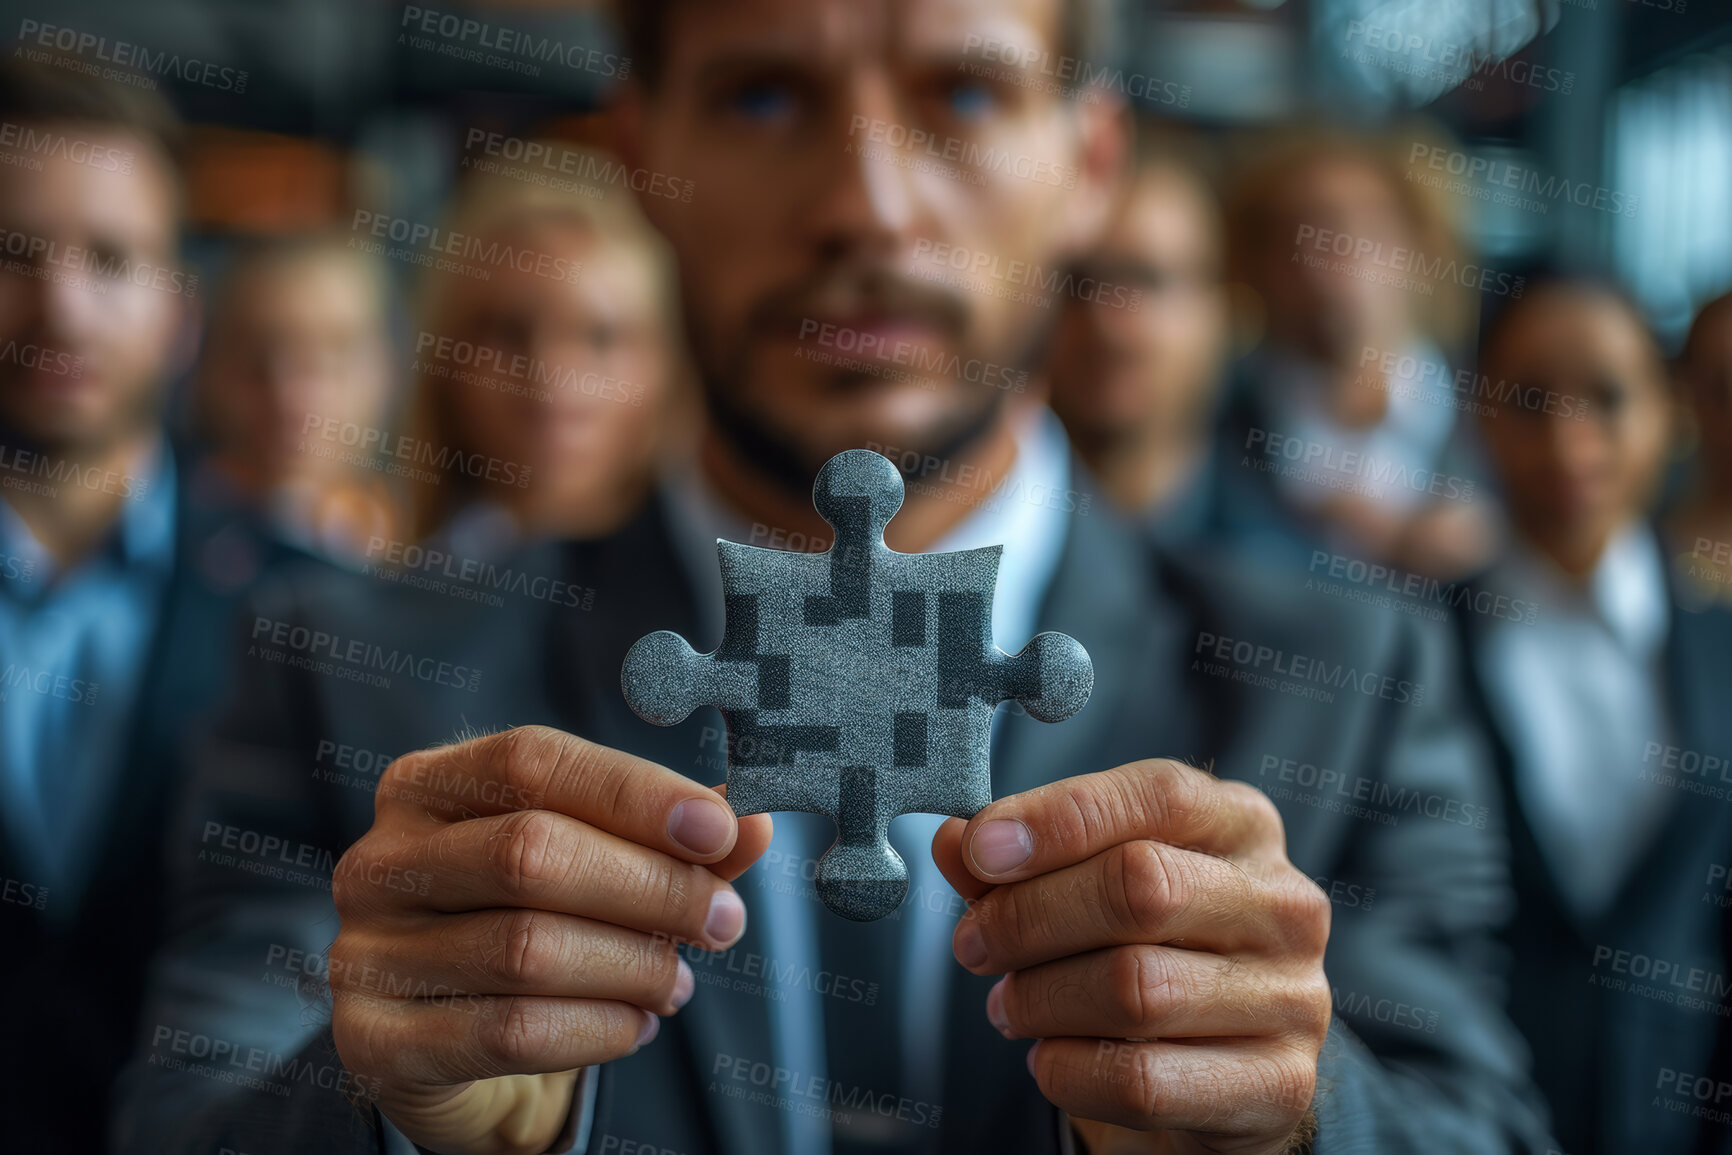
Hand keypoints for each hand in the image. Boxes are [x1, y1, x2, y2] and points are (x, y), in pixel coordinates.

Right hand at [329, 726, 772, 1154]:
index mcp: (429, 785)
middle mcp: (384, 858)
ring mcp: (366, 951)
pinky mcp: (375, 1039)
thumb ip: (668, 841)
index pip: (533, 760)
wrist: (452, 1046)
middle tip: (722, 920)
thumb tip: (755, 822)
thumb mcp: (595, 865)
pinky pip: (507, 1031)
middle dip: (650, 887)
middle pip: (531, 851)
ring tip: (678, 981)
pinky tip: (635, 1025)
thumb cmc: (530, 925)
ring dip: (631, 967)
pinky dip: (595, 1028)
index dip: (633, 792)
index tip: (718, 829)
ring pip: (526, 948)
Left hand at [931, 759, 1330, 1154]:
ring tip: (1010, 1005)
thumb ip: (1024, 862)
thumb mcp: (1093, 887)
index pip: (1156, 795)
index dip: (1057, 818)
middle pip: (1139, 886)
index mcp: (1240, 825)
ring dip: (1041, 1000)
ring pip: (1136, 988)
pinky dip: (1070, 1072)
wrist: (1219, 1073)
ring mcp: (1292, 995)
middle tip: (974, 943)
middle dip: (1031, 916)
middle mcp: (1282, 901)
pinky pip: (1144, 1081)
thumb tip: (955, 841)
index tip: (981, 851)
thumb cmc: (1151, 954)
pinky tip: (1051, 1059)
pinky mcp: (1279, 1083)